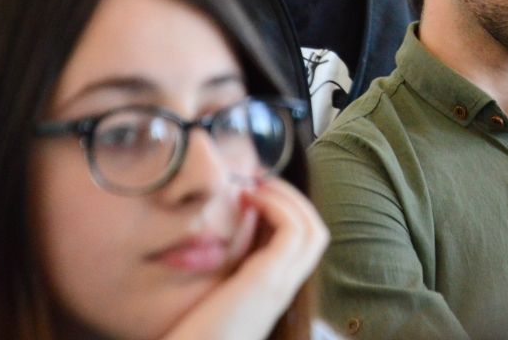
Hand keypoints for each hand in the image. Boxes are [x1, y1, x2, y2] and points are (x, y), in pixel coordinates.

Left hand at [160, 177, 328, 339]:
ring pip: (313, 229)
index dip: (287, 212)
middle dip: (294, 199)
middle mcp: (284, 288)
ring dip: (289, 198)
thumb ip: (223, 272)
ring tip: (259, 185)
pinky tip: (251, 200)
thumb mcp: (213, 295)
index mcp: (273, 291)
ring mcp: (280, 285)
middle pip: (316, 232)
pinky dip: (278, 207)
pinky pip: (292, 232)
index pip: (301, 243)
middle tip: (261, 182)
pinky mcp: (267, 282)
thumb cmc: (191, 334)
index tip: (256, 195)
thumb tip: (211, 241)